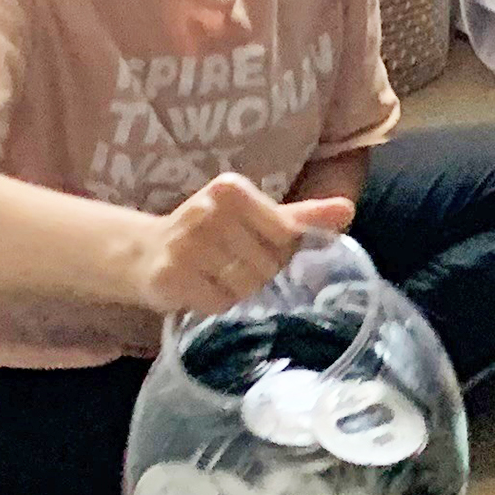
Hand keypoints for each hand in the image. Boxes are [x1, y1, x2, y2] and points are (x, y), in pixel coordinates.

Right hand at [137, 173, 356, 314]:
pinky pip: (220, 303)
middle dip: (257, 273)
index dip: (278, 251)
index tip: (253, 246)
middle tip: (230, 264)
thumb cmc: (210, 233)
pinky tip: (200, 289)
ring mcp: (186, 243)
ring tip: (216, 276)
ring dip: (237, 291)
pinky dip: (216, 304)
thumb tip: (348, 209)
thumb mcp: (255, 217)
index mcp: (231, 189)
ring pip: (245, 287)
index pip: (285, 236)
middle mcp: (206, 209)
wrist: (146, 252)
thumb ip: (302, 216)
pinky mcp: (171, 275)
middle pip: (267, 264)